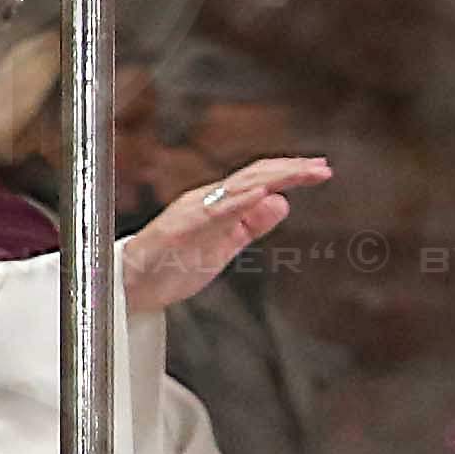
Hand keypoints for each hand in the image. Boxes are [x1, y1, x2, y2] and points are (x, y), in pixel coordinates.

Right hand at [117, 155, 327, 311]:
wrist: (132, 286)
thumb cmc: (174, 263)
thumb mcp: (226, 243)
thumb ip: (253, 224)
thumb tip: (282, 204)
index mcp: (219, 203)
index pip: (260, 180)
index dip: (290, 172)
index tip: (321, 170)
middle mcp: (208, 200)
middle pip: (254, 176)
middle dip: (289, 169)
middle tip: (322, 167)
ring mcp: (193, 212)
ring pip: (237, 187)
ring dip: (271, 178)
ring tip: (300, 172)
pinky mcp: (180, 228)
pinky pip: (213, 211)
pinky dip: (238, 201)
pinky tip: (260, 195)